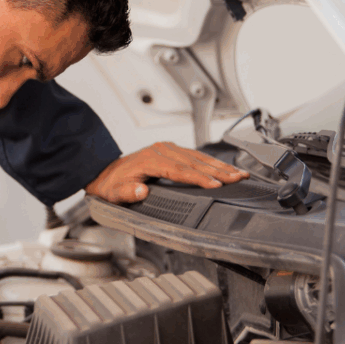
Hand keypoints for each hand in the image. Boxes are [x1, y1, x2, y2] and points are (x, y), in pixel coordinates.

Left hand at [85, 141, 248, 203]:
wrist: (105, 172)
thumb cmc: (112, 185)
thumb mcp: (115, 193)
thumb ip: (128, 193)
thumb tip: (141, 191)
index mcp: (150, 160)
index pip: (179, 170)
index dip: (199, 178)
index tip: (215, 184)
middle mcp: (160, 151)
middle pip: (194, 162)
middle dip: (218, 171)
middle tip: (238, 177)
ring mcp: (167, 149)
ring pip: (198, 157)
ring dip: (219, 166)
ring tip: (238, 173)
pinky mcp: (171, 151)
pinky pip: (194, 156)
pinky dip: (211, 163)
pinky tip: (224, 168)